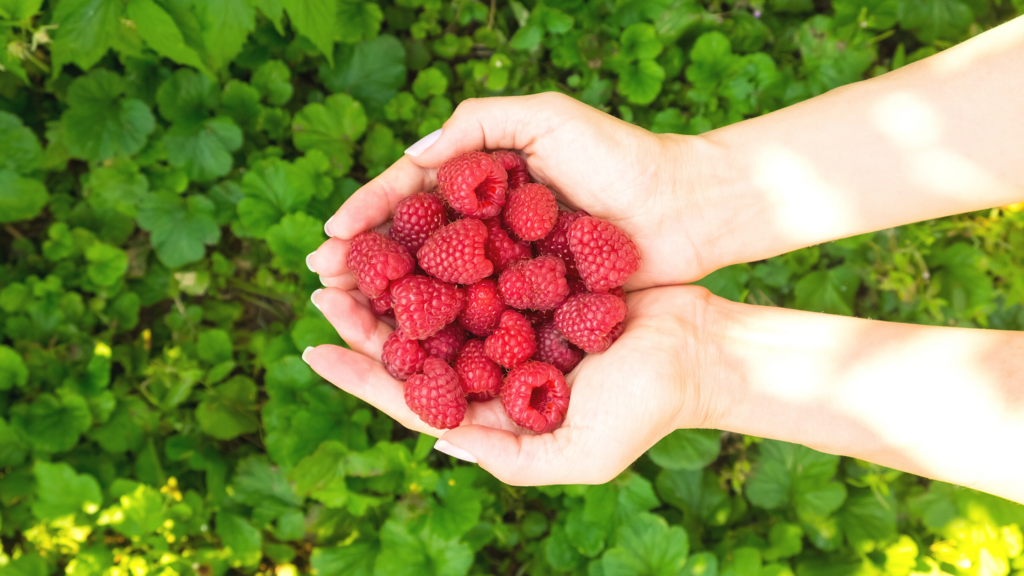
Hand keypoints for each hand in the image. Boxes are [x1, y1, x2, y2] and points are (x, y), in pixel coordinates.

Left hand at [302, 284, 715, 484]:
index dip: (361, 374)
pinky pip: (481, 260)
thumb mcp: (578, 454)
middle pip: (415, 339)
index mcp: (493, 409)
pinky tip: (415, 221)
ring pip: (439, 295)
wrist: (699, 349)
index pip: (413, 395)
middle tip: (321, 281)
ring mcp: (511, 318)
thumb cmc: (645, 408)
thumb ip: (506, 456)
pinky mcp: (533, 278)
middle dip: (365, 312)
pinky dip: (447, 244)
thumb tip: (436, 442)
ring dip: (395, 273)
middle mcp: (493, 363)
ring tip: (352, 247)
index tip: (315, 348)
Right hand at [307, 92, 714, 290]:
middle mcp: (487, 223)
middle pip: (411, 244)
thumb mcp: (548, 119)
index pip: (410, 193)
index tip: (330, 234)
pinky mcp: (531, 302)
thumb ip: (478, 125)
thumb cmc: (623, 158)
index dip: (367, 212)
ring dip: (390, 300)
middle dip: (365, 262)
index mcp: (483, 177)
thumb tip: (408, 159)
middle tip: (322, 283)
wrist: (687, 211)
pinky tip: (409, 344)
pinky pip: (477, 315)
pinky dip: (442, 329)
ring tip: (349, 315)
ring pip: (435, 284)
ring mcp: (507, 265)